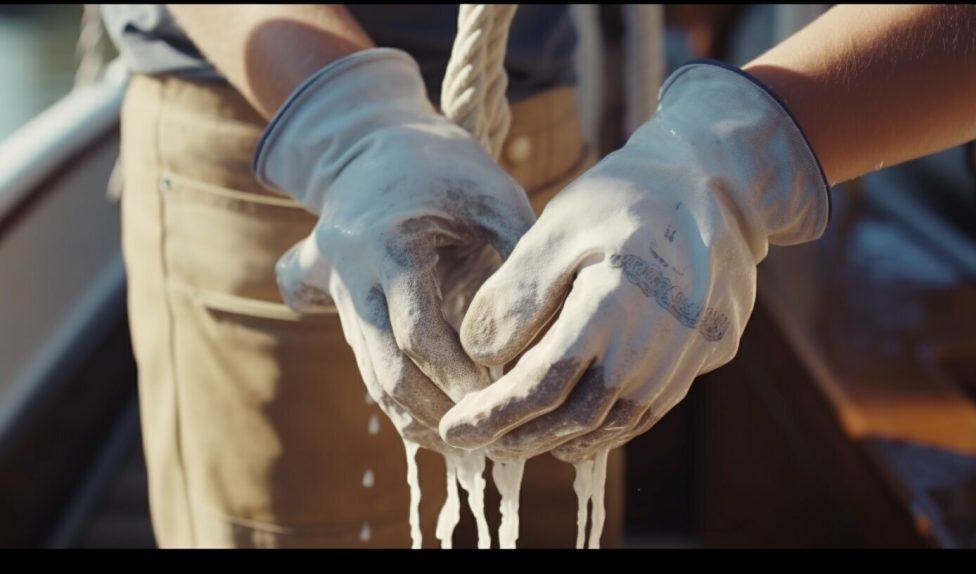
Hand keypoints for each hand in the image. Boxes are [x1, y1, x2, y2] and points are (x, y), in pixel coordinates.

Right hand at [254, 48, 535, 435]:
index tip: (503, 397)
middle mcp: (350, 274)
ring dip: (418, 417)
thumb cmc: (446, 166)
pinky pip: (368, 366)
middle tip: (489, 433)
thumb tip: (554, 333)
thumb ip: (517, 260)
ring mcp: (336, 292)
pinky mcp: (338, 306)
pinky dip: (403, 401)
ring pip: (372, 378)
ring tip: (470, 441)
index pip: (420, 334)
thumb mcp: (491, 197)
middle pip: (386, 371)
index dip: (461, 375)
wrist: (372, 142)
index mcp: (390, 245)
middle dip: (438, 412)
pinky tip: (443, 422)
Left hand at [439, 62, 829, 461]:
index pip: (540, 387)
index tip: (453, 430)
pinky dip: (600, 428)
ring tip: (513, 439)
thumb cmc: (629, 196)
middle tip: (473, 440)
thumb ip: (516, 294)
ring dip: (557, 440)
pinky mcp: (702, 359)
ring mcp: (685, 359)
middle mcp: (655, 347)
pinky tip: (571, 423)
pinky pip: (644, 414)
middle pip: (573, 420)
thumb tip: (477, 354)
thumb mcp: (559, 226)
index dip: (492, 416)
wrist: (719, 183)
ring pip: (610, 426)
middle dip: (516, 438)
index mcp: (614, 309)